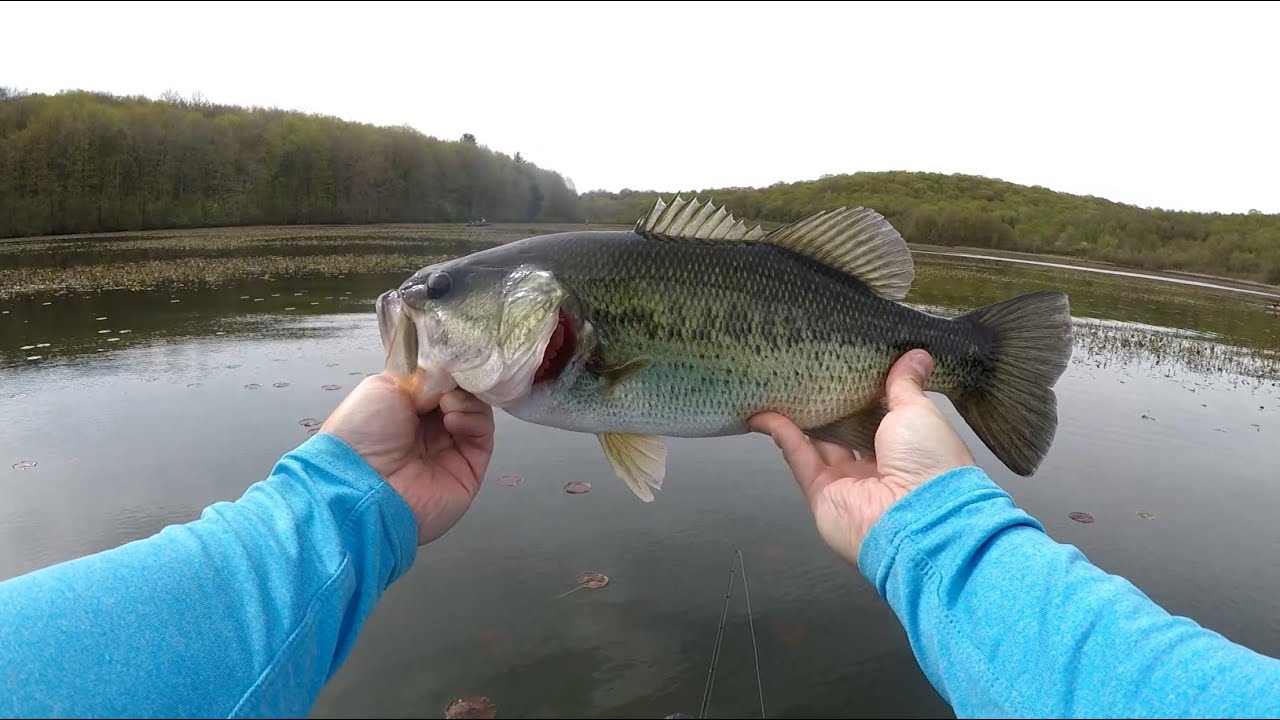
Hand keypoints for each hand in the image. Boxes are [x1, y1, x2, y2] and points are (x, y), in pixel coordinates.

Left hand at [320, 373, 494, 545]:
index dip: (448, 369)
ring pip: (477, 412)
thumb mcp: (384, 387)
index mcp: (404, 409)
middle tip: (453, 378)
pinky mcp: (469, 470)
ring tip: (447, 404)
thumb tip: (451, 375)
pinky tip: (453, 420)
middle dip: (460, 382)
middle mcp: (427, 430)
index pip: (439, 382)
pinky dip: (475, 421)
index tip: (453, 357)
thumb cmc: (362, 433)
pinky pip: (484, 436)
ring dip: (466, 400)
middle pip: (461, 395)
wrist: (362, 486)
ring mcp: (450, 450)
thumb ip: (423, 376)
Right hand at [748, 349, 975, 565]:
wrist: (918, 522)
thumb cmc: (931, 465)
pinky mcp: (822, 494)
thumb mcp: (919, 412)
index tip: (852, 364)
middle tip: (814, 371)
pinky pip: (799, 458)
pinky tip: (763, 413)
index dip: (868, 392)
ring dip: (803, 417)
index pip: (885, 415)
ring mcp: (849, 482)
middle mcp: (881, 467)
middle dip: (833, 403)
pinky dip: (781, 434)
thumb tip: (916, 355)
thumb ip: (905, 384)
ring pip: (820, 443)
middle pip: (849, 430)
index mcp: (911, 448)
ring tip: (784, 386)